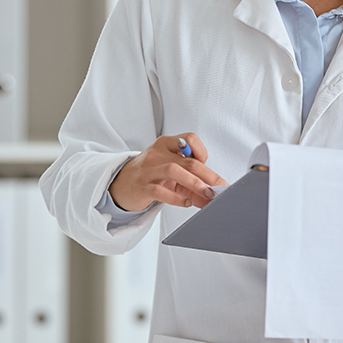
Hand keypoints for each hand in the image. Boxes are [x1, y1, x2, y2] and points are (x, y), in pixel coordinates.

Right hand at [109, 133, 227, 211]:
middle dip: (208, 176)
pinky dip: (176, 198)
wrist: (122, 184)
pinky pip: (160, 191)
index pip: (190, 139)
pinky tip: (186, 203)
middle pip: (188, 161)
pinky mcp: (142, 187)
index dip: (202, 153)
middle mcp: (157, 154)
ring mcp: (148, 170)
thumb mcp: (171, 171)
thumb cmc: (151, 174)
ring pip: (174, 171)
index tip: (208, 169)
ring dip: (194, 183)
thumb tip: (214, 195)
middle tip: (219, 189)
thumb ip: (192, 181)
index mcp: (166, 144)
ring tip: (206, 194)